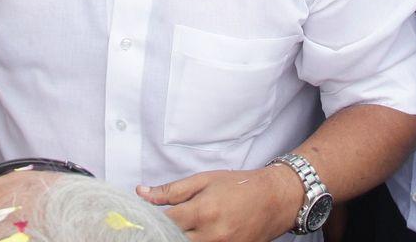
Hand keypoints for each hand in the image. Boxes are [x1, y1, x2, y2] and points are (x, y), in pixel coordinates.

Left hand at [138, 165, 301, 241]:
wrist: (274, 200)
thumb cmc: (239, 186)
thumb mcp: (205, 180)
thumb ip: (172, 190)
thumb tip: (141, 192)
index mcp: (203, 211)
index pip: (165, 222)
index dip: (149, 221)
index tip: (140, 219)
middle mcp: (211, 234)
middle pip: (173, 240)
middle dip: (161, 233)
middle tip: (156, 227)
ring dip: (177, 238)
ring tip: (175, 230)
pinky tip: (193, 235)